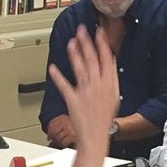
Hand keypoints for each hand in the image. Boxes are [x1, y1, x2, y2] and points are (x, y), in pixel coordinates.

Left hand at [45, 28, 118, 153]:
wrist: (96, 137)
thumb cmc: (104, 119)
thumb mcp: (114, 97)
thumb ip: (109, 79)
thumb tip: (107, 65)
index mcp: (110, 84)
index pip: (107, 59)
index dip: (102, 44)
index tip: (99, 32)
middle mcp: (98, 85)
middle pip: (92, 59)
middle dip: (86, 42)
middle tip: (81, 30)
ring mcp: (85, 92)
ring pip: (79, 68)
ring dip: (74, 54)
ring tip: (70, 42)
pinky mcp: (73, 100)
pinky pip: (64, 86)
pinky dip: (57, 76)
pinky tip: (52, 68)